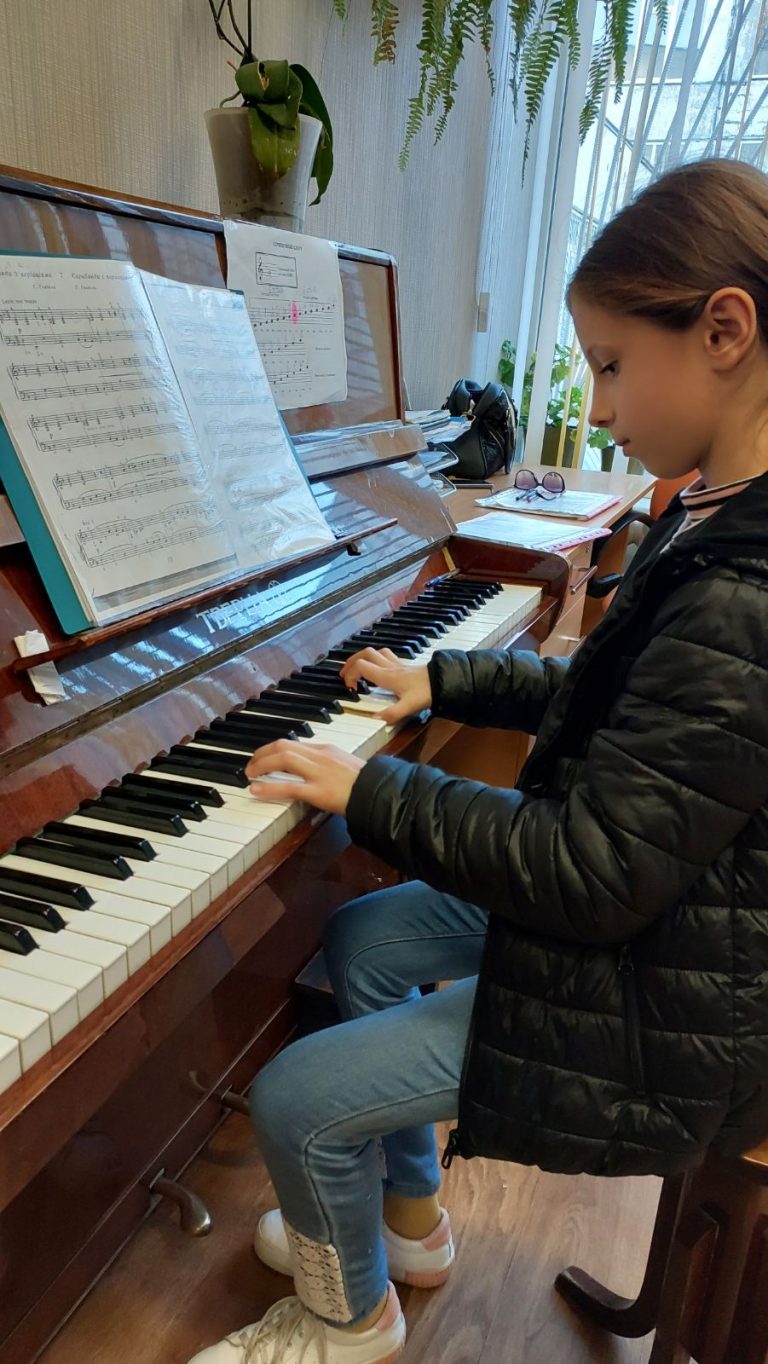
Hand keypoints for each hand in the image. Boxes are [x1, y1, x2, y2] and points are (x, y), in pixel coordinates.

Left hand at [245, 739, 364, 814]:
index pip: (295, 743)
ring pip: (282, 759)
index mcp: (327, 749)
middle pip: (284, 745)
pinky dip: (268, 786)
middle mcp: (321, 756)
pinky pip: (288, 786)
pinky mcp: (319, 791)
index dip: (275, 749)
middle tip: (251, 764)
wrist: (382, 793)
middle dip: (262, 753)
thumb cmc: (368, 784)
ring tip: (249, 773)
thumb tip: (312, 771)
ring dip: (261, 765)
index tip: (265, 756)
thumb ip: (329, 766)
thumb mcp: (346, 767)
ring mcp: (319, 773)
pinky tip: (255, 789)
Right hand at [340, 647, 431, 722]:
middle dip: (351, 662)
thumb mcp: (409, 707)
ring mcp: (397, 664)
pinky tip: (378, 668)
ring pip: (375, 652)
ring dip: (363, 657)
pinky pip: (385, 655)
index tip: (350, 687)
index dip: (350, 674)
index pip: (361, 666)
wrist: (444, 681)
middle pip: (365, 653)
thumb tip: (375, 719)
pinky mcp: (404, 665)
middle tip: (345, 674)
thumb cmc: (427, 692)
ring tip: (357, 669)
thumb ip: (391, 714)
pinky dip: (376, 659)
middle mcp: (390, 667)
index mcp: (387, 676)